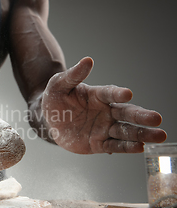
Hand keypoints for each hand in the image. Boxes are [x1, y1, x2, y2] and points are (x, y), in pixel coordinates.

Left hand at [41, 57, 166, 153]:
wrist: (48, 120)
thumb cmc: (55, 99)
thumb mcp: (59, 85)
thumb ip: (73, 75)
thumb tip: (87, 60)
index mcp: (98, 95)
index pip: (110, 94)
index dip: (118, 94)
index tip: (127, 94)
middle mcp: (106, 111)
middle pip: (126, 114)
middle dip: (141, 116)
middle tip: (157, 118)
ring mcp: (104, 128)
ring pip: (125, 131)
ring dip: (142, 134)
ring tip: (159, 135)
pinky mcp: (99, 144)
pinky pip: (114, 146)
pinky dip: (126, 147)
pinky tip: (140, 147)